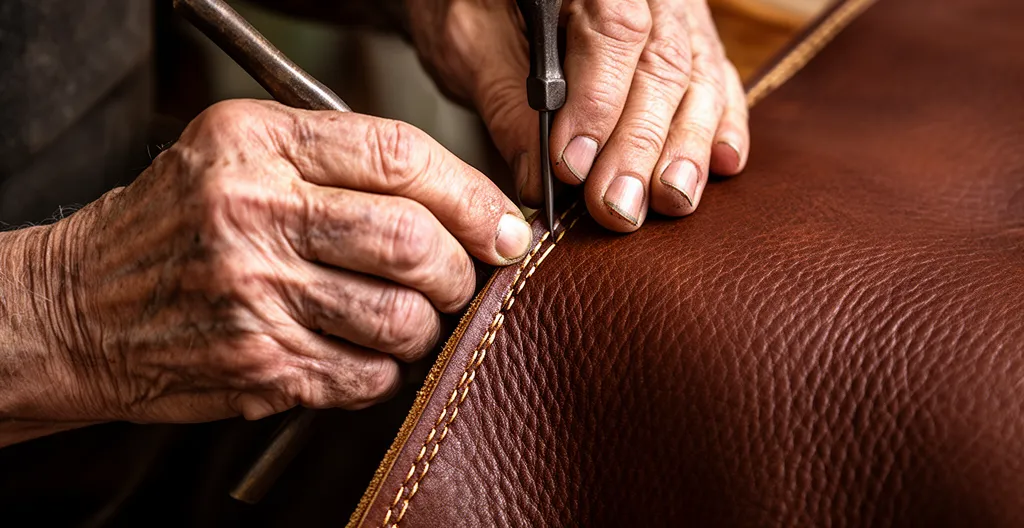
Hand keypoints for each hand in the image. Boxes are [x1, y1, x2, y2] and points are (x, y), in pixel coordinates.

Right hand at [22, 100, 531, 424]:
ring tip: (408, 315)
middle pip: (412, 241)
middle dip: (461, 268)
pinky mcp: (260, 363)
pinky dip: (387, 369)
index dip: (471, 194)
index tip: (500, 223)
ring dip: (428, 324)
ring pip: (402, 318)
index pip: (400, 157)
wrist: (81, 305)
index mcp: (257, 144)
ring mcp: (256, 295)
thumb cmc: (170, 224)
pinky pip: (369, 375)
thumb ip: (337, 158)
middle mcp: (255, 214)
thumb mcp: (236, 150)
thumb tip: (459, 200)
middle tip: (460, 275)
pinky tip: (363, 351)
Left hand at [406, 0, 748, 230]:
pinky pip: (718, 77)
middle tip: (619, 205)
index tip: (573, 166)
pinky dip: (722, 124)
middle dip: (642, 143)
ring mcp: (673, 9)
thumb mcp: (471, 43)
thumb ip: (506, 105)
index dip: (599, 104)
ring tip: (672, 198)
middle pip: (661, 62)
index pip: (611, 32)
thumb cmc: (475, 5)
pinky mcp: (689, 37)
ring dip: (686, 146)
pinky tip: (722, 163)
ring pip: (697, 76)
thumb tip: (540, 180)